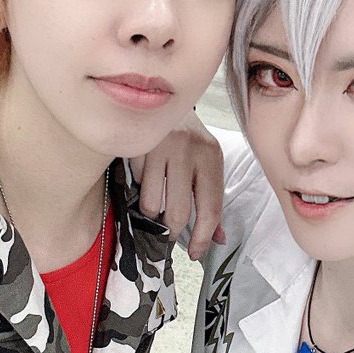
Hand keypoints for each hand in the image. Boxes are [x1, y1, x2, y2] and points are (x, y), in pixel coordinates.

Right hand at [133, 114, 225, 259]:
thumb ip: (213, 201)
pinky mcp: (137, 145)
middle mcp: (189, 150)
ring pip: (151, 204)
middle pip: (178, 211)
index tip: (195, 252)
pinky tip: (146, 179)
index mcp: (211, 157)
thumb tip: (218, 239)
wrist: (165, 99)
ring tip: (155, 207)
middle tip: (169, 233)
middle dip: (172, 230)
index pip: (210, 208)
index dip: (202, 237)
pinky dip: (140, 189)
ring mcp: (161, 147)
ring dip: (152, 214)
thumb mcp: (208, 165)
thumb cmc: (190, 139)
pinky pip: (136, 185)